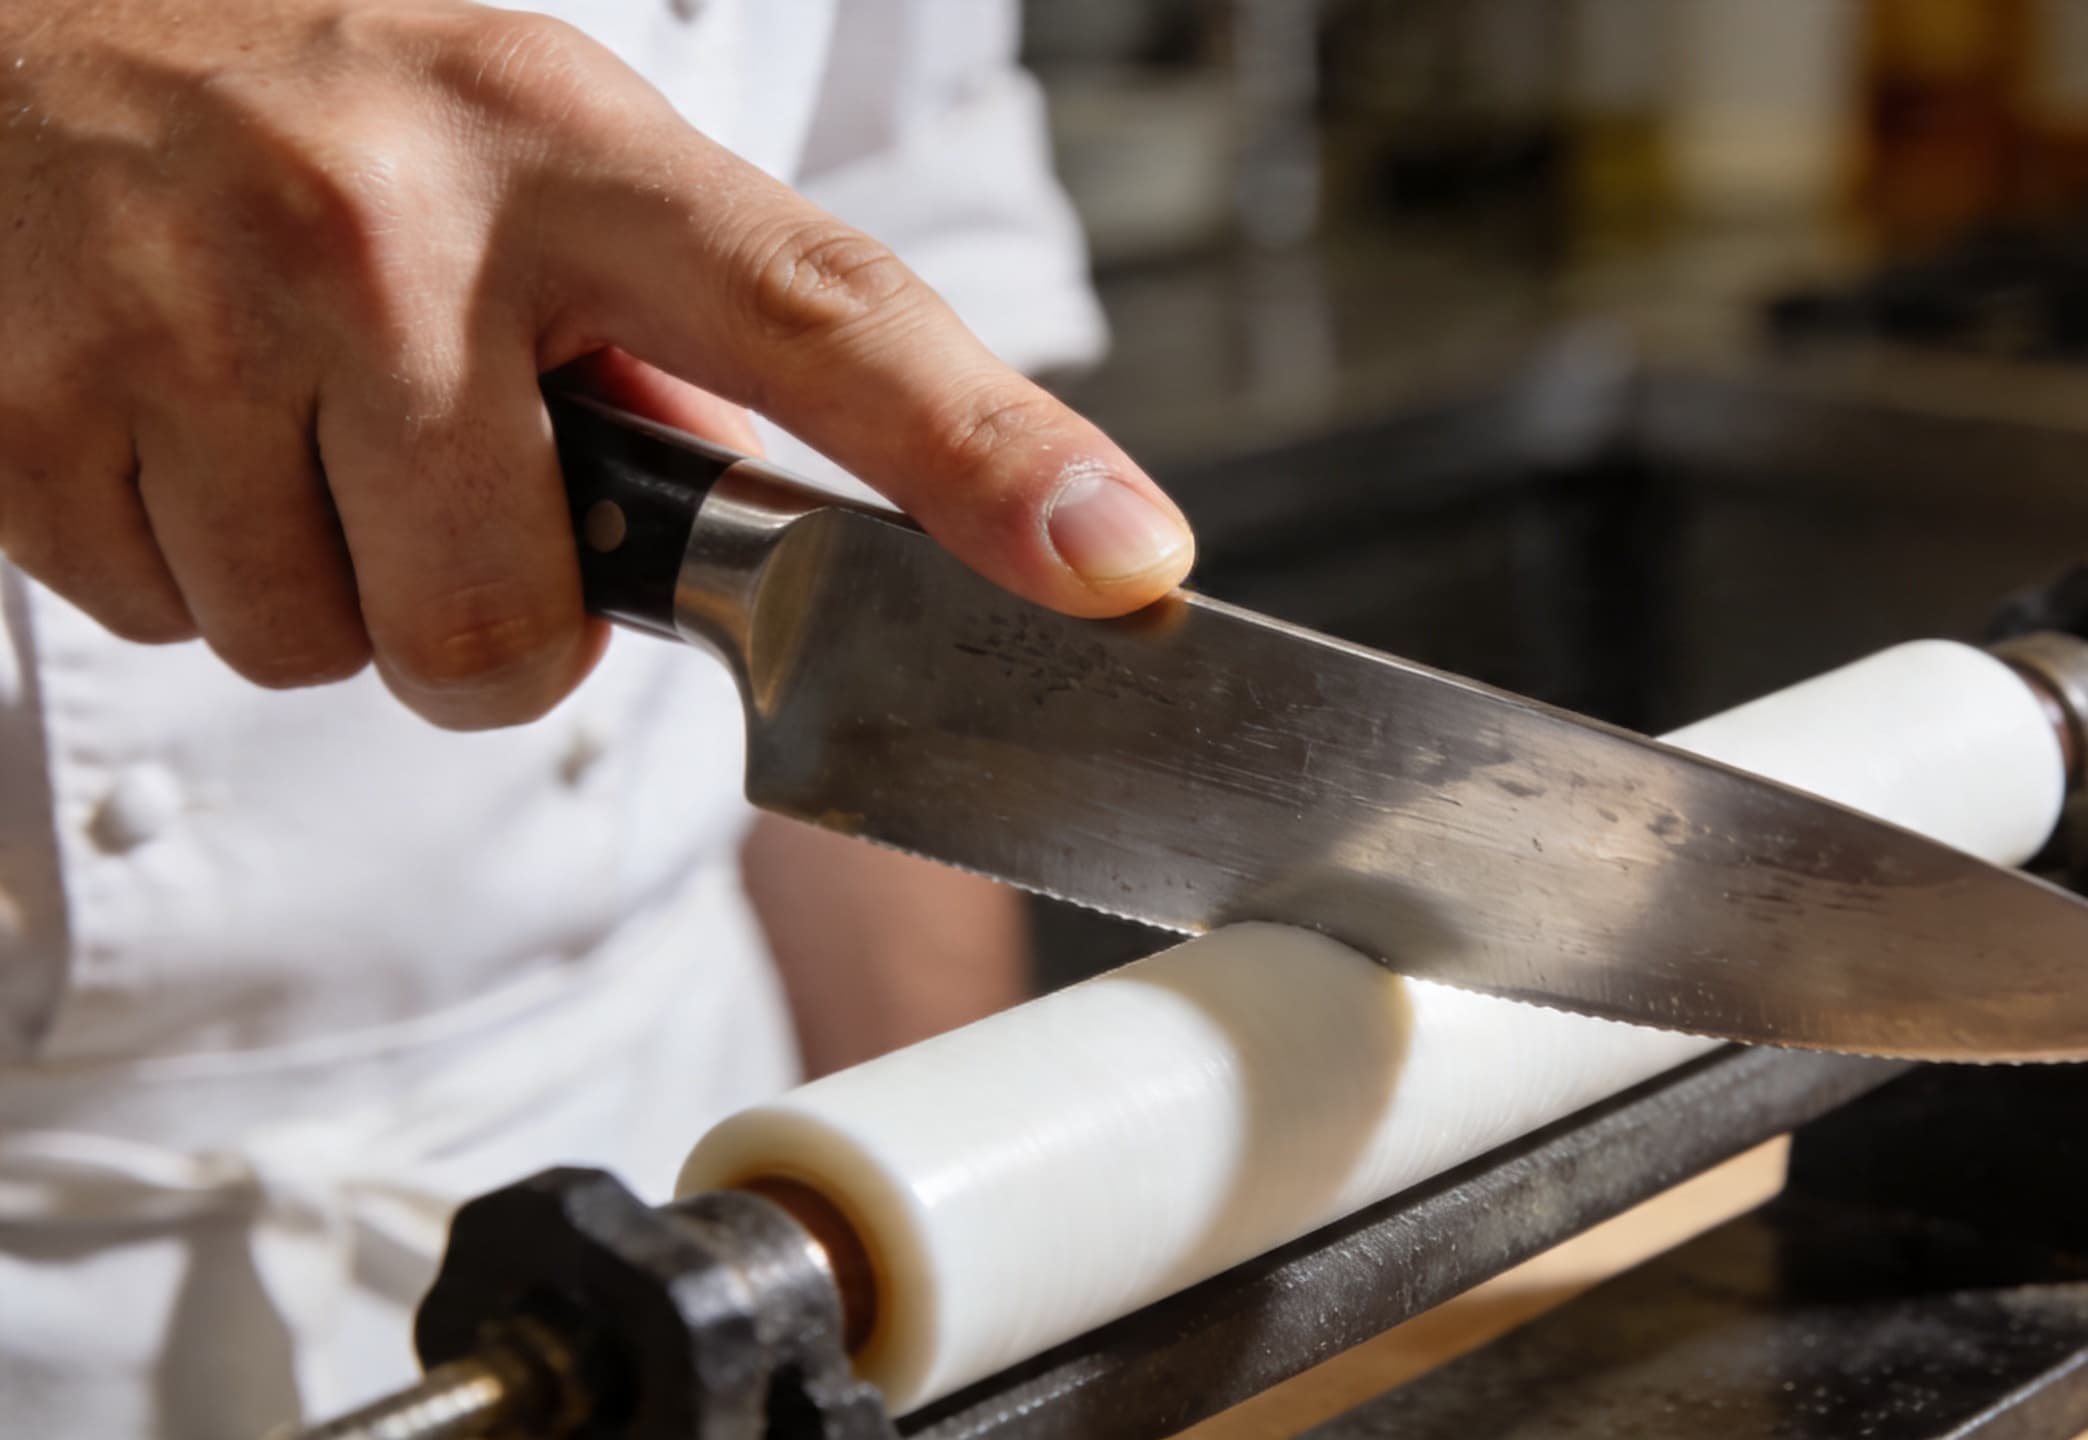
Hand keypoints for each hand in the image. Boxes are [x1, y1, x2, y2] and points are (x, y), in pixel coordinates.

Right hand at [0, 1, 1193, 728]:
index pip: (827, 320)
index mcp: (565, 148)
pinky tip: (173, 412)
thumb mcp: (527, 145)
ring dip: (324, 581)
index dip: (992, 460)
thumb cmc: (317, 91)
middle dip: (489, 619)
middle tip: (432, 479)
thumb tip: (784, 512)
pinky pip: (171, 616)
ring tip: (282, 406)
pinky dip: (181, 555)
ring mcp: (193, 319)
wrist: (20, 8)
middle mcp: (387, 229)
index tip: (1122, 564)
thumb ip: (670, 323)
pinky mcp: (28, 408)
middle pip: (512, 629)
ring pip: (331, 648)